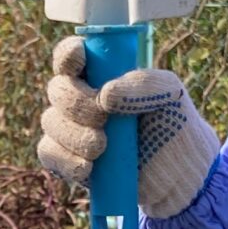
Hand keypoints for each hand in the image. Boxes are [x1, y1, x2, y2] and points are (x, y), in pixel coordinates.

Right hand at [36, 35, 221, 219]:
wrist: (178, 173)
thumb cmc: (174, 124)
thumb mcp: (171, 94)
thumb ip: (145, 83)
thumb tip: (105, 94)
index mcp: (101, 73)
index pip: (71, 55)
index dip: (67, 54)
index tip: (79, 61)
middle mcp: (82, 98)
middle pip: (57, 89)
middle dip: (76, 103)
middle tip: (103, 119)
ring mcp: (72, 129)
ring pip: (51, 122)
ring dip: (73, 135)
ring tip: (102, 147)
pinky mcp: (69, 159)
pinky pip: (49, 154)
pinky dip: (65, 160)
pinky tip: (88, 167)